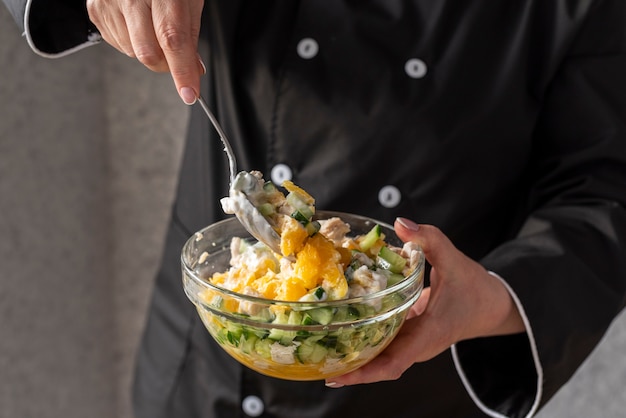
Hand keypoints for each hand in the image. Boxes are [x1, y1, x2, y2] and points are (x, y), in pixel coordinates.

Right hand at [87, 0, 204, 103]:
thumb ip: (190, 35)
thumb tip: (192, 71)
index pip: (172, 38)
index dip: (182, 70)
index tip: (190, 93)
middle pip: (148, 52)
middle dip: (166, 65)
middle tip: (177, 59)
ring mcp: (108, 1)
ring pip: (133, 52)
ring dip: (150, 51)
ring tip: (153, 25)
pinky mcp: (95, 9)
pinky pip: (118, 44)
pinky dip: (133, 41)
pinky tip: (137, 22)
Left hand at [325, 218, 524, 386]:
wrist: (491, 305)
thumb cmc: (474, 287)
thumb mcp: (454, 260)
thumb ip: (429, 240)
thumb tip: (401, 224)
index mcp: (428, 334)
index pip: (394, 364)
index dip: (365, 373)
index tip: (339, 376)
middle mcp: (417, 345)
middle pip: (379, 365)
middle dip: (350, 367)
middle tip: (317, 362)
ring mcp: (412, 343)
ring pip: (379, 357)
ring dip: (353, 357)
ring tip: (320, 352)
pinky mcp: (409, 336)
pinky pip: (383, 344)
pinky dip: (363, 342)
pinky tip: (340, 332)